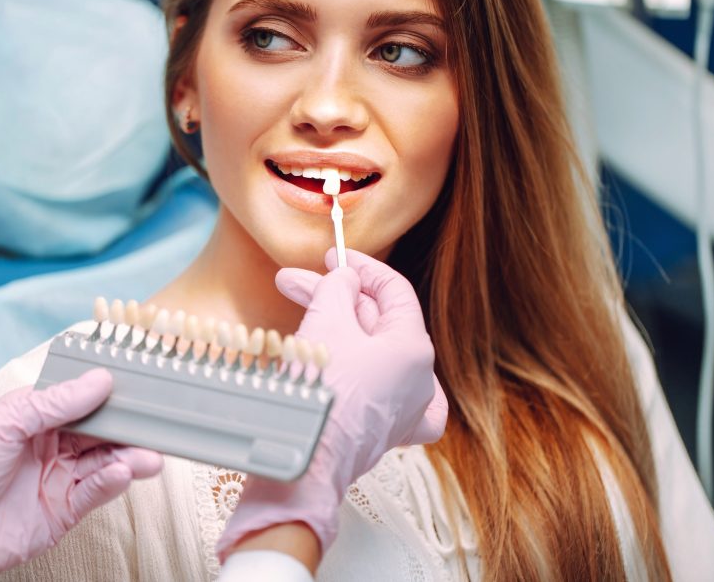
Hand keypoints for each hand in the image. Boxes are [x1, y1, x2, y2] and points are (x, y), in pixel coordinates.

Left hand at [0, 368, 161, 581]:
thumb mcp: (4, 423)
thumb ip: (54, 403)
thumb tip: (99, 380)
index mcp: (36, 418)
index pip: (81, 400)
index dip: (108, 394)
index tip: (137, 386)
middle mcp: (52, 446)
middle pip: (100, 432)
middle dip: (128, 428)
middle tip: (156, 423)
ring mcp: (60, 479)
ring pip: (105, 463)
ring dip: (129, 457)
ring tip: (149, 456)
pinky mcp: (64, 512)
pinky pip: (95, 493)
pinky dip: (112, 482)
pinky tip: (122, 473)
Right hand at [217, 249, 446, 560]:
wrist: (306, 456)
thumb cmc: (321, 389)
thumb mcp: (327, 319)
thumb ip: (339, 288)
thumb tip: (346, 280)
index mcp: (415, 348)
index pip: (394, 291)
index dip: (361, 266)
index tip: (334, 257)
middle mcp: (418, 380)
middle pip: (376, 321)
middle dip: (334, 297)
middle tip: (295, 281)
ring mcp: (404, 410)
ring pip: (373, 353)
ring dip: (334, 327)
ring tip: (295, 312)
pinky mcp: (383, 432)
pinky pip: (383, 393)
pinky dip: (363, 371)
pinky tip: (354, 361)